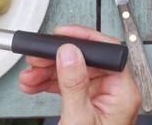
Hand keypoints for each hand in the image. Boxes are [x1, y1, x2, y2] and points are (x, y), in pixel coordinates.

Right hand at [18, 25, 140, 124]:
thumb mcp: (79, 118)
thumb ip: (74, 83)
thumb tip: (71, 52)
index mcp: (123, 93)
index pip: (108, 52)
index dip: (83, 39)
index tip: (60, 35)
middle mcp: (114, 94)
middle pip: (86, 61)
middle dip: (57, 58)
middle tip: (36, 58)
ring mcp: (101, 101)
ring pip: (73, 73)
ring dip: (48, 72)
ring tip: (29, 76)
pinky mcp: (87, 107)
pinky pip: (68, 87)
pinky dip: (49, 85)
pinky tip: (33, 86)